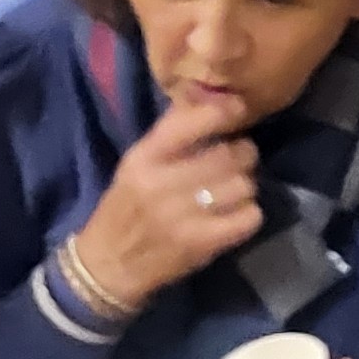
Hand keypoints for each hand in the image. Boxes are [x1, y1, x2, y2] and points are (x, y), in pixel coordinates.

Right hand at [72, 96, 263, 309]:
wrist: (109, 265)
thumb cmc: (126, 207)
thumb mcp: (137, 164)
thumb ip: (172, 132)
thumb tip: (208, 94)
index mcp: (143, 159)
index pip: (189, 123)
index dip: (222, 112)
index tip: (238, 109)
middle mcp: (161, 184)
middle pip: (228, 155)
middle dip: (243, 154)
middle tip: (239, 160)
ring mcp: (182, 216)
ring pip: (243, 185)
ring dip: (246, 186)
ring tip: (233, 190)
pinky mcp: (201, 244)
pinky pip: (249, 217)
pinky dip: (249, 214)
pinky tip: (235, 215)